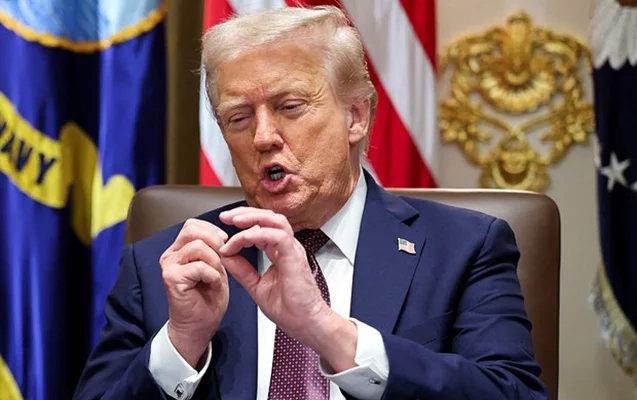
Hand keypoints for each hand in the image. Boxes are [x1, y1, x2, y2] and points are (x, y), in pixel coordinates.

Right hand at [159, 218, 228, 367]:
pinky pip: (199, 267)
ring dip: (215, 261)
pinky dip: (212, 275)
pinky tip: (213, 285)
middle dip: (215, 242)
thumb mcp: (216, 266)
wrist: (200, 325)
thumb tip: (223, 234)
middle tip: (224, 258)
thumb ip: (215, 249)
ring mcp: (169, 266)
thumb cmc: (208, 298)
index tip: (225, 245)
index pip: (193, 224)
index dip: (213, 231)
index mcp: (179, 249)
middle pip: (192, 230)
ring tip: (217, 276)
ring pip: (197, 246)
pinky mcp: (171, 279)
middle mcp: (171, 255)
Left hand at [218, 207, 356, 371]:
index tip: (224, 233)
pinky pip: (277, 236)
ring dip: (252, 218)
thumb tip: (225, 256)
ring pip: (275, 220)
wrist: (306, 324)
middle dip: (245, 214)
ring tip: (234, 221)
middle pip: (268, 217)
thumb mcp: (256, 286)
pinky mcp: (294, 257)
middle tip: (225, 217)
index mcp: (279, 252)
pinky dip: (258, 234)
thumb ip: (242, 270)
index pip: (262, 227)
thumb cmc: (290, 309)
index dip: (243, 225)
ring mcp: (293, 250)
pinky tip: (243, 239)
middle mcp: (287, 247)